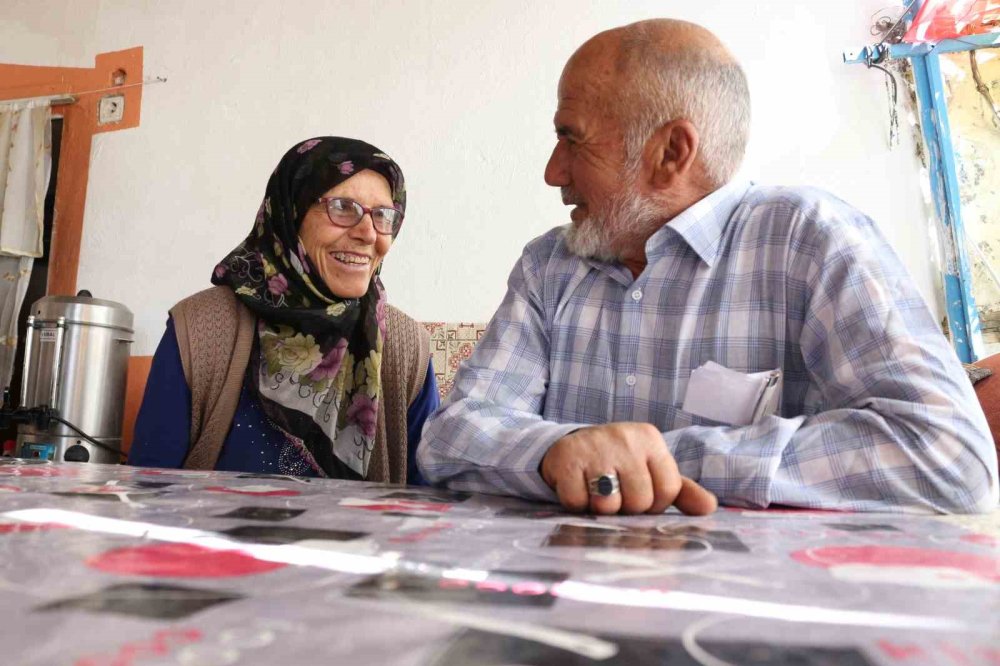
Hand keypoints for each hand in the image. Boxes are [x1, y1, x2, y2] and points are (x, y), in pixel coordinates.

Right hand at [539, 422, 716, 515]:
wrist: (570, 446)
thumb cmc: (618, 463)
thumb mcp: (650, 470)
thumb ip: (681, 490)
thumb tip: (709, 508)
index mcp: (650, 439)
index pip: (668, 489)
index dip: (653, 503)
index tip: (639, 493)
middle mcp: (625, 438)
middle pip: (639, 501)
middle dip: (626, 507)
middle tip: (615, 492)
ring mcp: (595, 447)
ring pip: (609, 505)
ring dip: (600, 508)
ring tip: (595, 490)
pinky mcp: (567, 459)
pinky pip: (578, 502)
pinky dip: (576, 503)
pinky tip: (577, 486)